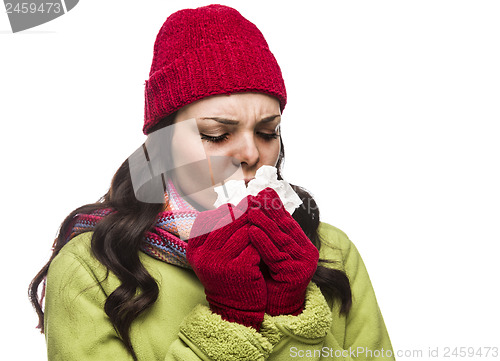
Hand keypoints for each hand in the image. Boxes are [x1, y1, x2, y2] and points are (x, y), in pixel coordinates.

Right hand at [187, 198, 265, 329]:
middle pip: (226, 222)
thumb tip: (230, 204)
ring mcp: (220, 263)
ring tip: (263, 220)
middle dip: (242, 212)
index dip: (223, 211)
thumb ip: (215, 233)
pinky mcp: (239, 269)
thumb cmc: (226, 275)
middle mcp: (204, 256)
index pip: (206, 219)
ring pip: (243, 231)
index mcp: (194, 250)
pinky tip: (266, 240)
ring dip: (254, 224)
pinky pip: (254, 245)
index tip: (234, 208)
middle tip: (254, 205)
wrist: (235, 307)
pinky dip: (261, 241)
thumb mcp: (212, 255)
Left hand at [248, 188, 318, 315]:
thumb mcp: (269, 251)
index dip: (275, 206)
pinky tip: (251, 231)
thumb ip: (268, 233)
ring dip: (264, 222)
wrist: (275, 308)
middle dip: (270, 210)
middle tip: (255, 195)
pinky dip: (263, 242)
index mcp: (303, 245)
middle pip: (285, 227)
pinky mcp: (295, 275)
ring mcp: (303, 264)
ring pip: (280, 239)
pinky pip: (275, 255)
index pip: (287, 221)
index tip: (263, 191)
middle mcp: (307, 253)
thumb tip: (255, 206)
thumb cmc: (269, 278)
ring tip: (250, 209)